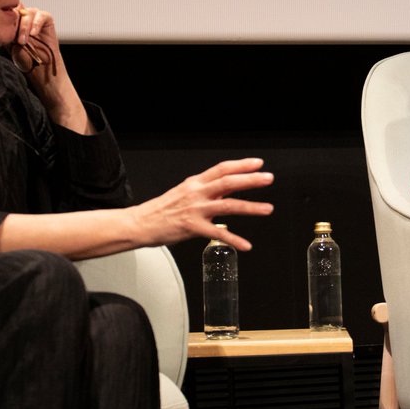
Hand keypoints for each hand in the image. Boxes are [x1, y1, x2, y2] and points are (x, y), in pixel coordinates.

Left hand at [12, 5, 89, 132]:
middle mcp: (24, 19)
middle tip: (13, 39)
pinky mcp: (48, 22)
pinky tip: (33, 34)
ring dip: (24, 26)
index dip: (1, 14)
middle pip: (15, 9)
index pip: (5, 10)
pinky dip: (36, 23)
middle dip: (12, 21)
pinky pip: (42, 15)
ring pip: (27, 12)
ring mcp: (36, 20)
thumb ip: (5, 32)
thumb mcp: (9, 45)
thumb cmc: (25, 63)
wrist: (41, 74)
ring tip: (22, 42)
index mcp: (12, 23)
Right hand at [127, 158, 274, 250]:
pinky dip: (234, 240)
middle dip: (250, 180)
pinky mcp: (193, 228)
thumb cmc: (161, 210)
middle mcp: (197, 193)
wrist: (141, 223)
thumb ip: (205, 191)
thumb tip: (225, 190)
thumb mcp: (184, 192)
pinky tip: (246, 245)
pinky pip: (218, 234)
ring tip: (267, 208)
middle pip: (228, 182)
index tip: (258, 163)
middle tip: (268, 178)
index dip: (241, 165)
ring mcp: (195, 210)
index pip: (222, 169)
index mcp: (195, 183)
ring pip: (228, 205)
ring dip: (250, 207)